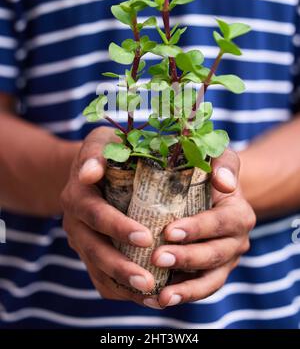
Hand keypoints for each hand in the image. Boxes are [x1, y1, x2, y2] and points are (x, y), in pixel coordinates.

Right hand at [61, 126, 155, 303]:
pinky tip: (148, 296)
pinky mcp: (89, 253)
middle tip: (149, 280)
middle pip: (94, 249)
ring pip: (97, 269)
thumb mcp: (101, 142)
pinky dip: (121, 290)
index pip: (96, 214)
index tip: (145, 238)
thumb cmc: (106, 151)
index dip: (117, 227)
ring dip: (123, 284)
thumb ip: (97, 152)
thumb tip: (91, 171)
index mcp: (77, 194)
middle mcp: (74, 221)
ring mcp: (81, 240)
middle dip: (121, 266)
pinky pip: (100, 278)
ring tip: (152, 295)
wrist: (89, 169)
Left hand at [144, 149, 255, 308]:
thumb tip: (223, 182)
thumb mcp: (219, 157)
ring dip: (185, 289)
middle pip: (214, 255)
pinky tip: (155, 299)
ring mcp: (224, 262)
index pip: (220, 223)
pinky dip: (180, 296)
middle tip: (157, 257)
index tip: (169, 231)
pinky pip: (198, 290)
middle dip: (186, 259)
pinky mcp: (210, 274)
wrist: (210, 192)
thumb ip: (224, 164)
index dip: (197, 229)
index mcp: (239, 214)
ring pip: (209, 281)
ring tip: (160, 296)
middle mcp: (236, 242)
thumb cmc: (209, 171)